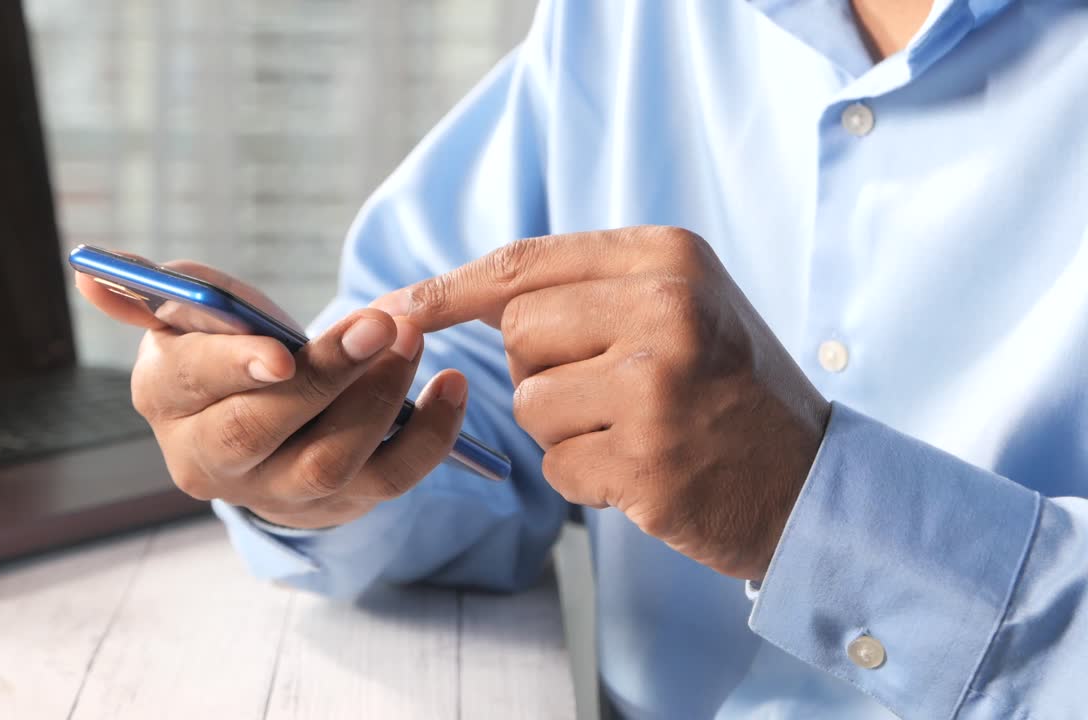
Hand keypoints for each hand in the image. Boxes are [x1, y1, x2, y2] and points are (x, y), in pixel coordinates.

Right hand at [77, 258, 469, 528]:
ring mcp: (275, 493)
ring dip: (380, 398)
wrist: (271, 417)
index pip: (194, 388)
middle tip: (381, 324)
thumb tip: (92, 274)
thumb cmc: (230, 350)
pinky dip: (431, 435)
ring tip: (413, 340)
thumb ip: (160, 290)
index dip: (235, 369)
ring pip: (329, 461)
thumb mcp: (196, 316)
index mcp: (166, 402)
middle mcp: (210, 462)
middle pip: (262, 432)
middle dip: (326, 377)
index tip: (281, 351)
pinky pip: (391, 480)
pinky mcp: (337, 506)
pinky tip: (453, 386)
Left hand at [372, 227, 828, 579]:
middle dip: (544, 368)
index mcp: (668, 258)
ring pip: (530, 405)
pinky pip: (558, 467)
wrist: (811, 480)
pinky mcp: (647, 464)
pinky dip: (588, 477)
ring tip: (639, 429)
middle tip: (615, 387)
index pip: (524, 264)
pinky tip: (648, 470)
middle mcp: (665, 312)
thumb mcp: (682, 303)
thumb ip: (589, 288)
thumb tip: (463, 292)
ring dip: (567, 428)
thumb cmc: (730, 387)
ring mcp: (657, 390)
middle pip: (518, 333)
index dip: (449, 288)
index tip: (393, 308)